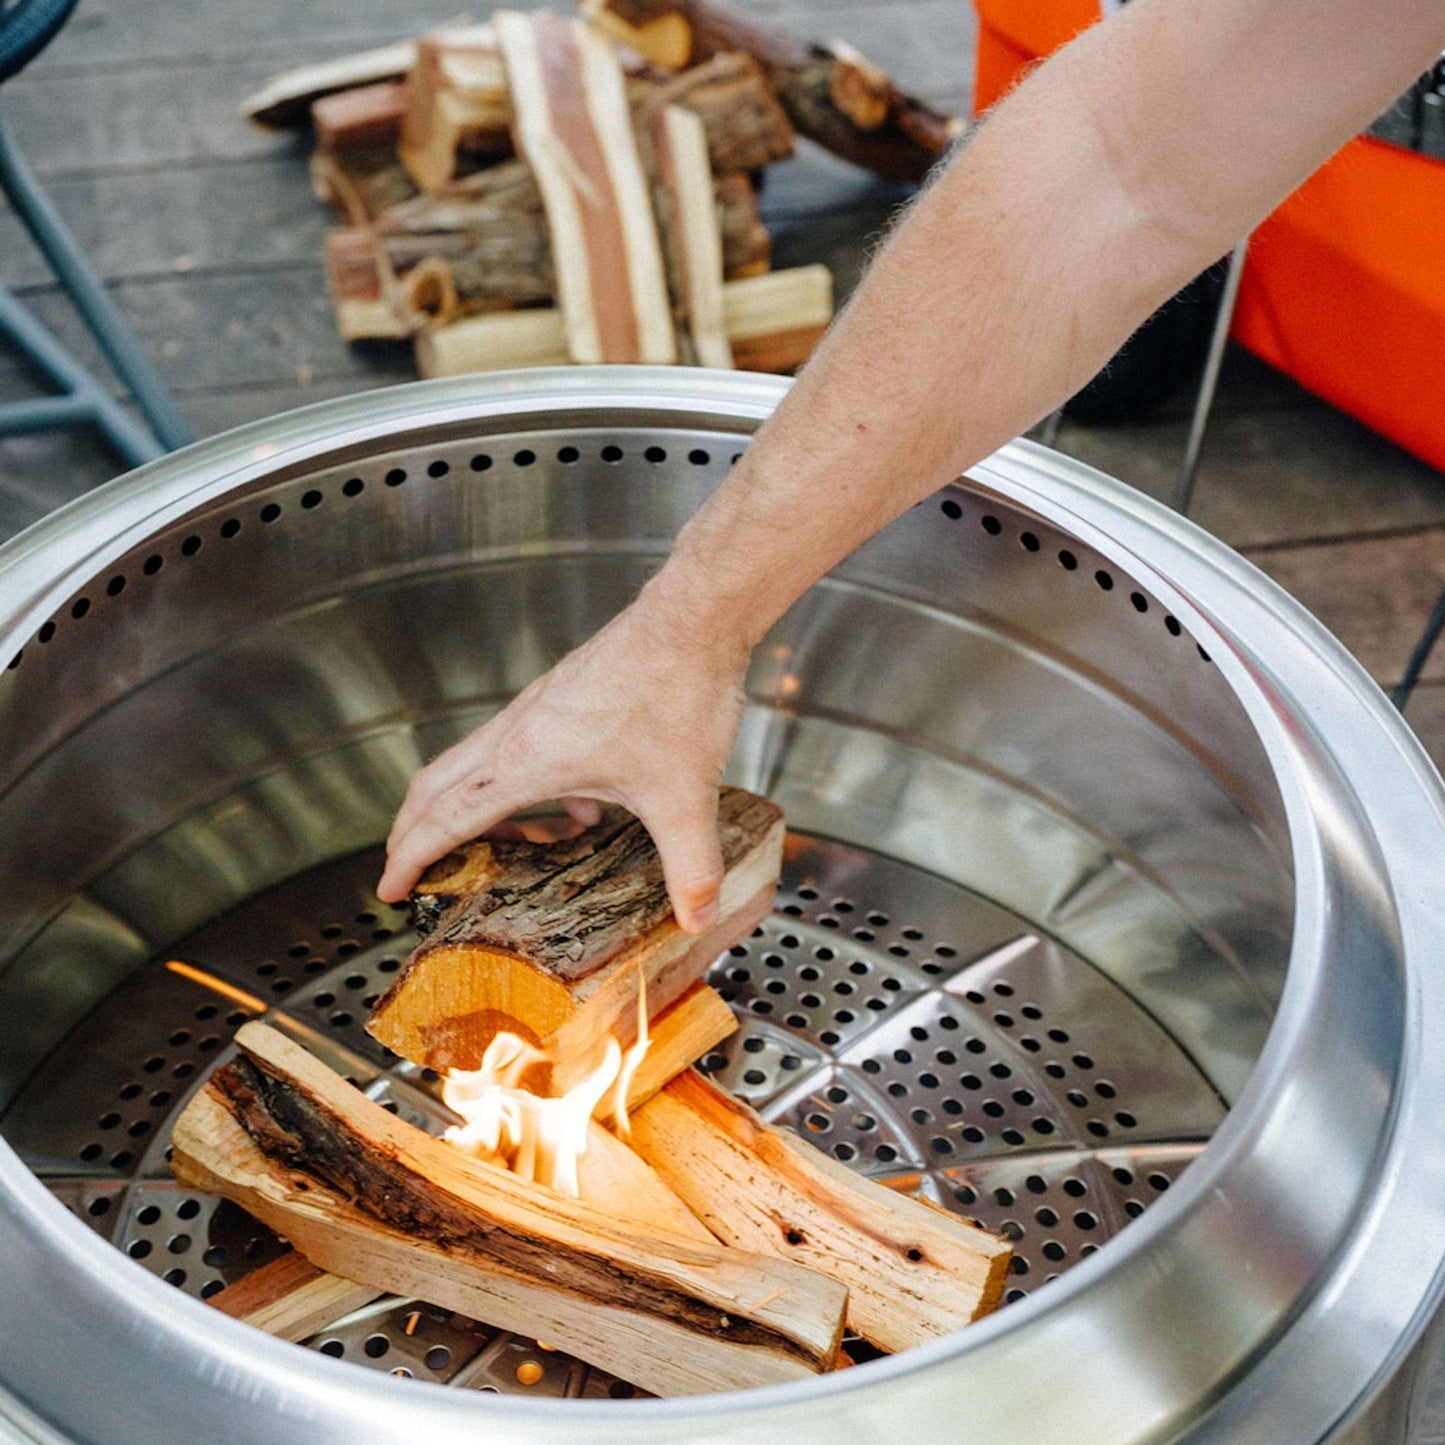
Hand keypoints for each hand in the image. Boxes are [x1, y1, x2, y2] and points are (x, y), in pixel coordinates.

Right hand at [377, 584, 750, 933]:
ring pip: (476, 761)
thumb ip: (691, 868)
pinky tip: (586, 803)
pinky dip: (527, 780)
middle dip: (416, 831)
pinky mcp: (563, 693)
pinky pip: (520, 745)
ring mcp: (538, 707)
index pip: (446, 819)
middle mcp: (519, 730)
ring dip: (472, 804)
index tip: (389, 889)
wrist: (695, 619)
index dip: (411, 859)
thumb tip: (698, 918)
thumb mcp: (685, 798)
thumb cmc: (678, 693)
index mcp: (527, 761)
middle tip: (413, 868)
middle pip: (437, 784)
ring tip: (508, 843)